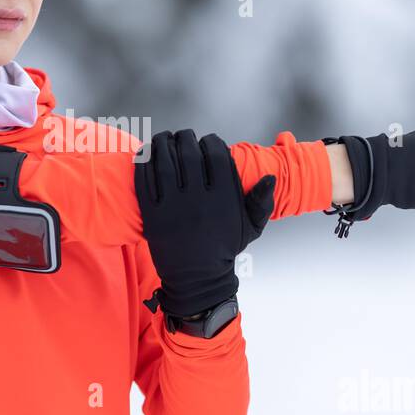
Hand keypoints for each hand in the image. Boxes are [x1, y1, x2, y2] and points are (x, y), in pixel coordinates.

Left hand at [134, 129, 276, 317]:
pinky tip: (148, 153)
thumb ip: (262, 202)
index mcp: (223, 198)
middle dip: (185, 138)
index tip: (206, 141)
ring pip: (165, 162)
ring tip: (164, 138)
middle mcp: (199, 200)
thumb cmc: (224, 249)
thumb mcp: (250, 228)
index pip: (216, 155)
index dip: (210, 142)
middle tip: (183, 136)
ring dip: (163, 143)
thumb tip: (270, 177)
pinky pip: (145, 180)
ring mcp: (174, 207)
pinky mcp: (154, 215)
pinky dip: (144, 162)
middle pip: (188, 153)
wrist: (197, 278)